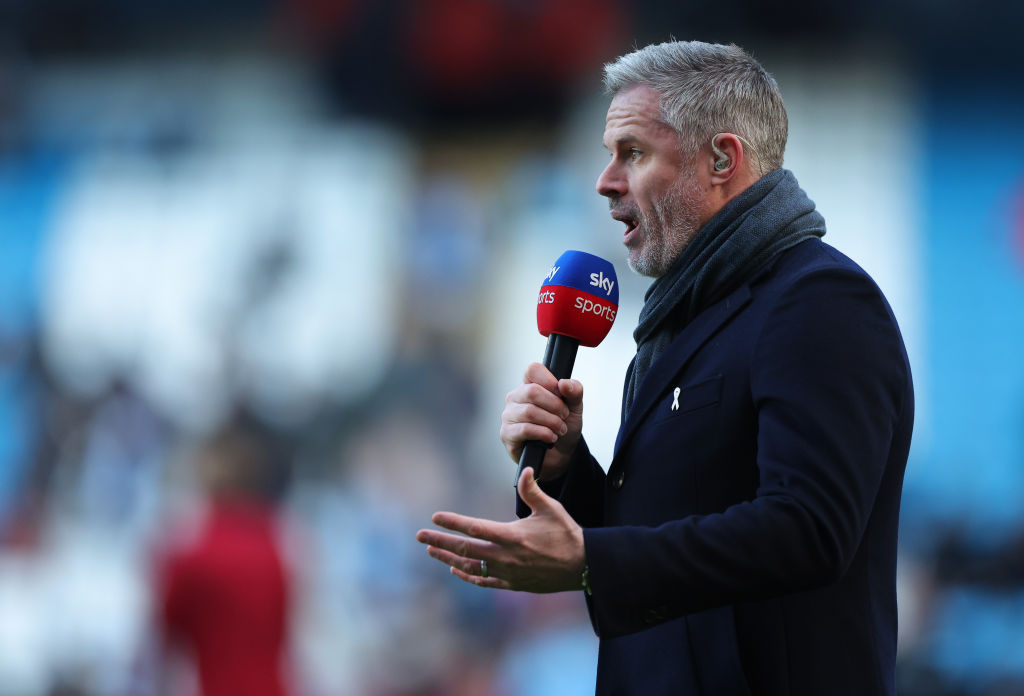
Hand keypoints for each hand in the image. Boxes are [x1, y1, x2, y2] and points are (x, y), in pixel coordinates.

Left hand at [415, 467, 584, 592]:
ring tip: (431, 550)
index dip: (453, 522)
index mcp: (512, 536)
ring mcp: (507, 573)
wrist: (582, 566)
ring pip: (470, 566)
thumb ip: (533, 491)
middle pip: (465, 549)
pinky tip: (455, 569)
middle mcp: (505, 557)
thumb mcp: (551, 509)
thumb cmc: (566, 534)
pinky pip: (483, 581)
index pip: (475, 528)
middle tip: (420, 535)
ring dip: (448, 558)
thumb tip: (525, 470)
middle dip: (440, 541)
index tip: (435, 516)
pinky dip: (466, 575)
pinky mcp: (512, 584)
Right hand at [500, 362, 583, 481]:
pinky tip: (551, 438)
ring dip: (551, 422)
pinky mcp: (507, 434)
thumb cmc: (564, 427)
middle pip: (532, 391)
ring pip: (530, 411)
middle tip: (564, 416)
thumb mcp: (575, 408)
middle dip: (555, 405)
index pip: (532, 370)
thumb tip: (564, 383)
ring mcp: (508, 415)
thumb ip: (574, 392)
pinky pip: (525, 429)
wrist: (561, 455)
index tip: (561, 394)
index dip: (550, 380)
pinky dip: (543, 433)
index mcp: (529, 385)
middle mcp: (515, 398)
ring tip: (560, 430)